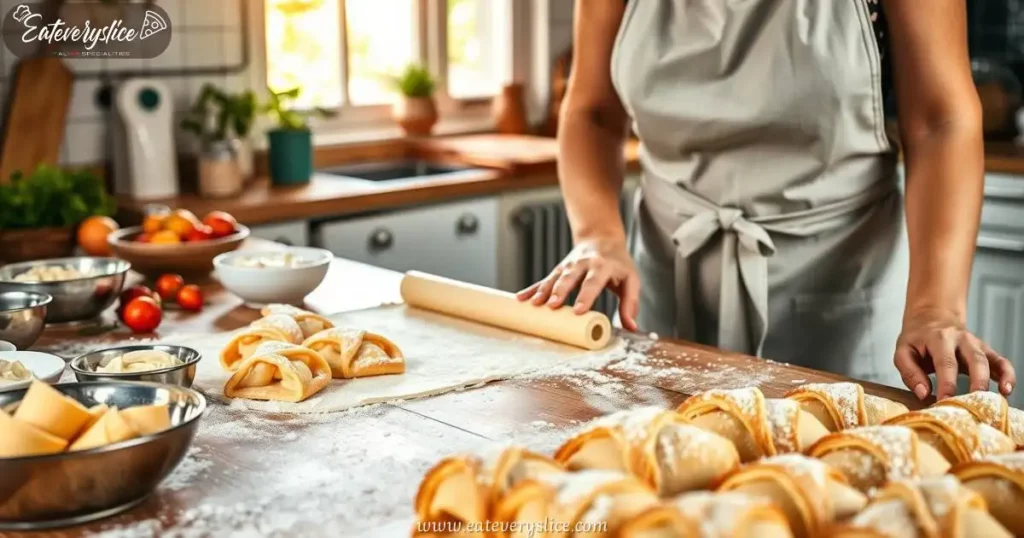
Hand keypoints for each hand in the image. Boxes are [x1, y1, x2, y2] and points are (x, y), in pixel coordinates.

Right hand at [515, 237, 640, 330]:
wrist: (601, 239)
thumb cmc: (618, 264)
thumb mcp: (631, 280)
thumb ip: (630, 303)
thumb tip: (631, 327)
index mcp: (602, 266)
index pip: (594, 281)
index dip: (586, 296)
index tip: (579, 310)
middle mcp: (583, 263)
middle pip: (569, 277)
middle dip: (560, 291)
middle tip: (552, 306)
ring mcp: (568, 265)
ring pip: (554, 278)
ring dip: (543, 290)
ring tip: (534, 304)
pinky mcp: (559, 269)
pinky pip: (544, 279)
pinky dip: (532, 289)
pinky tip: (520, 299)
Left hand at [893, 307, 1014, 400]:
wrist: (931, 317)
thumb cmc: (916, 340)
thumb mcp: (903, 352)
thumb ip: (910, 373)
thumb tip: (923, 394)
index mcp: (939, 338)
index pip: (946, 363)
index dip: (947, 384)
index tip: (945, 402)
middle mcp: (961, 339)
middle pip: (975, 360)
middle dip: (977, 383)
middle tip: (973, 405)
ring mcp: (976, 344)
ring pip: (990, 361)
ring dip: (996, 380)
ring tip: (994, 400)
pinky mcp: (985, 351)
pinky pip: (1001, 362)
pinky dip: (1007, 375)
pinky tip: (1006, 390)